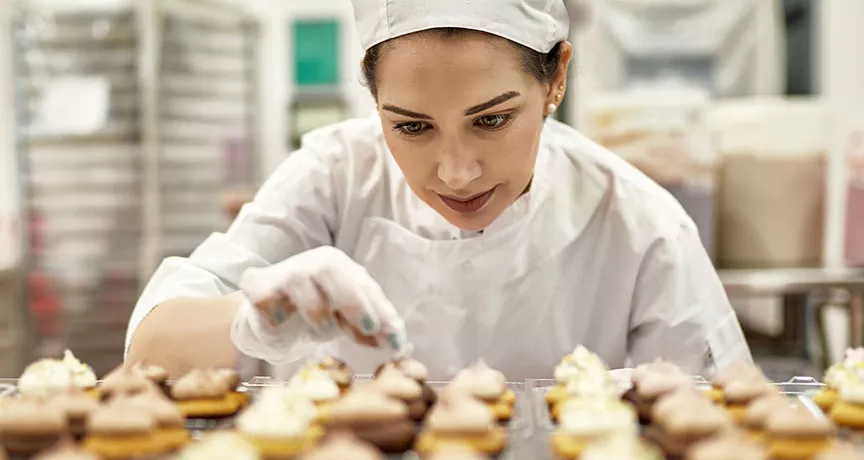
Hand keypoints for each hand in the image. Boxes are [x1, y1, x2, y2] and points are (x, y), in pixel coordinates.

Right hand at [239, 246, 408, 352]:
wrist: (270, 322)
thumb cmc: (316, 316)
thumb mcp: (348, 321)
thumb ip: (372, 328)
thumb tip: (399, 343)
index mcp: (339, 266)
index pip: (364, 284)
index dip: (381, 310)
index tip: (396, 339)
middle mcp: (312, 263)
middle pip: (333, 271)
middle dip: (355, 302)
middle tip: (370, 330)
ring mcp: (284, 274)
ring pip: (303, 286)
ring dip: (319, 315)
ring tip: (322, 333)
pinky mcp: (259, 289)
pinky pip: (270, 304)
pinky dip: (279, 318)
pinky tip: (282, 323)